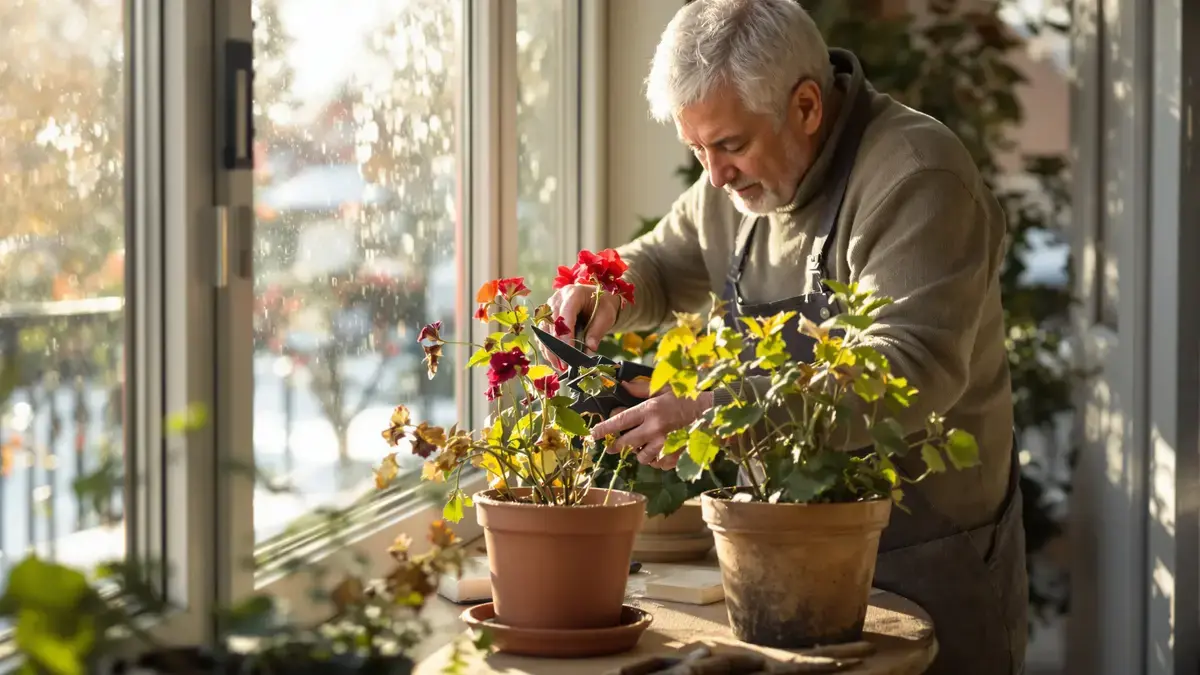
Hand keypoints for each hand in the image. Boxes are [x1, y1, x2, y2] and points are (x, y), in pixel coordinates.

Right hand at [540, 283, 621, 368]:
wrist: (597, 299)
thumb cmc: (603, 306)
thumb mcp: (605, 317)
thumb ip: (596, 333)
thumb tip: (589, 350)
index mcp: (573, 294)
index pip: (565, 316)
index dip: (565, 336)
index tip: (569, 354)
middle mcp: (557, 299)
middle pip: (551, 324)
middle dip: (556, 347)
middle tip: (563, 365)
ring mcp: (549, 307)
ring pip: (543, 330)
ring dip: (549, 350)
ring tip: (558, 366)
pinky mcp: (546, 316)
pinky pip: (542, 333)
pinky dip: (546, 347)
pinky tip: (553, 359)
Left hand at [590, 380, 713, 468]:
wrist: (713, 412)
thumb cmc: (688, 396)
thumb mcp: (664, 387)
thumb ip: (641, 388)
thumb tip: (622, 385)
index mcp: (650, 410)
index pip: (620, 422)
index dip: (604, 429)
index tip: (593, 434)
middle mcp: (655, 429)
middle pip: (626, 444)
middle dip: (616, 446)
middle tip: (613, 447)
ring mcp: (666, 445)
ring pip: (642, 458)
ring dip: (639, 453)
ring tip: (643, 446)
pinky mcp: (677, 456)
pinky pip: (659, 464)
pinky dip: (656, 460)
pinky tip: (660, 451)